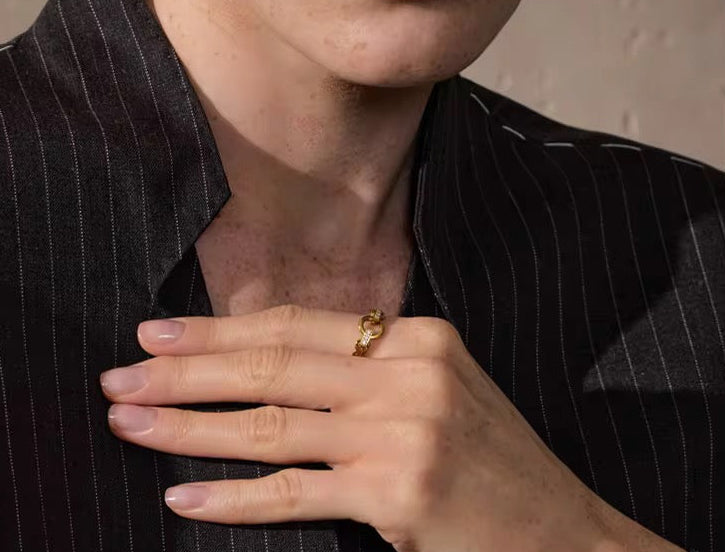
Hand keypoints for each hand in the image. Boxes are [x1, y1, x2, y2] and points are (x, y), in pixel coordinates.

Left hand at [99, 305, 677, 551]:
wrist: (559, 530)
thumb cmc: (488, 460)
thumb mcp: (433, 389)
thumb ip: (362, 370)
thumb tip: (262, 363)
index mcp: (416, 336)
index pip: (295, 325)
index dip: (218, 330)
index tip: (156, 335)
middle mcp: (409, 374)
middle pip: (274, 367)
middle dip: (186, 372)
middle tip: (120, 376)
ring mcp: (404, 433)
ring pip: (273, 426)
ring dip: (191, 429)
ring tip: (130, 424)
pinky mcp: (399, 494)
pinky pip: (295, 492)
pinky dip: (235, 497)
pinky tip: (183, 496)